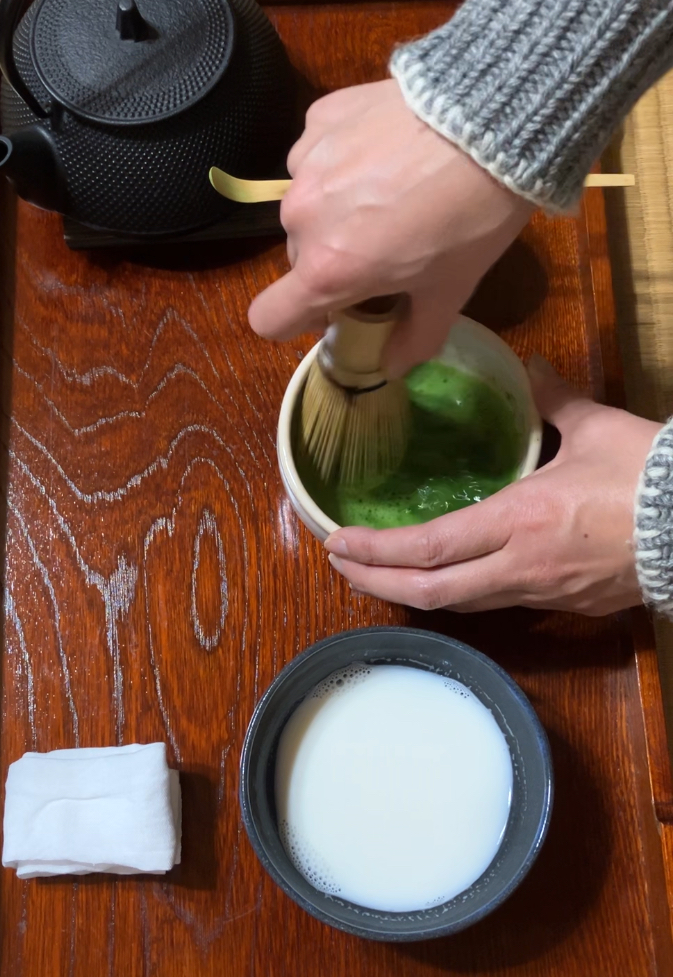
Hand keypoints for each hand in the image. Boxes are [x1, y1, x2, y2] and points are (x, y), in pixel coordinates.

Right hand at [248, 79, 531, 374]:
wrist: (492, 122)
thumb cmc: (471, 219)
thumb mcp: (451, 290)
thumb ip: (415, 337)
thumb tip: (392, 367)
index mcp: (326, 271)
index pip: (267, 317)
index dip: (296, 322)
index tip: (332, 310)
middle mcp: (301, 218)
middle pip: (299, 257)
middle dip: (333, 259)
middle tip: (385, 246)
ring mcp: (306, 163)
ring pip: (308, 204)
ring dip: (335, 207)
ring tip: (390, 190)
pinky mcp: (320, 118)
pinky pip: (318, 153)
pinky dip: (343, 159)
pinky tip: (387, 149)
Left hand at [324, 358, 660, 616]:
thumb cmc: (651, 477)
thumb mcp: (596, 429)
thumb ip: (553, 399)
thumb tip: (531, 370)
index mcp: (520, 519)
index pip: (429, 548)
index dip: (376, 551)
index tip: (336, 542)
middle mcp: (519, 566)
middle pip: (430, 591)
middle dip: (376, 581)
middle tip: (339, 565)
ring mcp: (541, 593)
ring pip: (460, 605)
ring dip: (412, 591)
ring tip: (379, 573)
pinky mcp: (563, 605)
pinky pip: (496, 604)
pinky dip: (457, 594)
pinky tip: (444, 580)